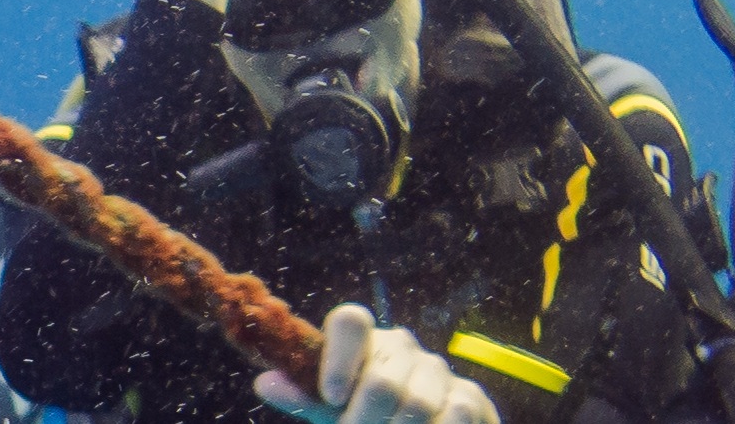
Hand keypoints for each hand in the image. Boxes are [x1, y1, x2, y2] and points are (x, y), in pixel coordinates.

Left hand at [251, 305, 498, 423]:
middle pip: (381, 382)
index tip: (332, 398)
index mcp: (363, 343)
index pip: (349, 321)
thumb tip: (264, 382)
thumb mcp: (334, 413)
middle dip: (363, 422)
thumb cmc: (371, 420)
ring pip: (414, 405)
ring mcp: (437, 370)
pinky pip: (450, 417)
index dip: (338, 360)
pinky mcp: (470, 395)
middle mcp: (401, 347)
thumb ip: (306, 399)